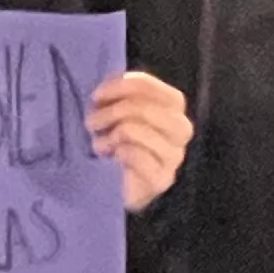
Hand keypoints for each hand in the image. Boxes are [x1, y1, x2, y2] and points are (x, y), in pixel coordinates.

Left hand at [87, 70, 192, 212]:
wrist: (119, 188)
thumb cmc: (116, 143)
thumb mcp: (117, 112)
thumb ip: (120, 94)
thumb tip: (111, 84)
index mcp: (173, 107)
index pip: (149, 86)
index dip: (120, 87)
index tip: (97, 96)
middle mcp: (181, 129)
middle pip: (143, 107)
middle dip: (111, 113)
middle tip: (92, 123)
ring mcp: (174, 156)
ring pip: (135, 129)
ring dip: (109, 135)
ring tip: (98, 144)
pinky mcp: (162, 179)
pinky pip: (134, 155)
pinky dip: (116, 153)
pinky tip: (110, 158)